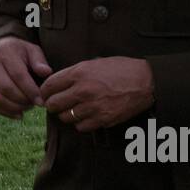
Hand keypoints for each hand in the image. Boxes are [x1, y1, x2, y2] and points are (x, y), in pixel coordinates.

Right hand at [0, 36, 52, 119]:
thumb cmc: (20, 52)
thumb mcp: (32, 51)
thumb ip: (39, 61)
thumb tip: (46, 72)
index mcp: (5, 52)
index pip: (18, 75)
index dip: (30, 90)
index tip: (41, 101)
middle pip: (5, 88)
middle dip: (21, 101)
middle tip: (34, 105)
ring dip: (13, 108)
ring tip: (26, 108)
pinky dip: (5, 112)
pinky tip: (18, 114)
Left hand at [39, 57, 153, 132]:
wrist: (145, 81)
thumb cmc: (121, 69)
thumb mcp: (94, 63)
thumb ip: (75, 73)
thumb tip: (58, 82)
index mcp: (79, 73)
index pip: (49, 86)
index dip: (44, 91)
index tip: (45, 94)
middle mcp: (83, 91)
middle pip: (53, 104)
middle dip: (52, 104)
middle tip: (55, 104)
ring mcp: (92, 107)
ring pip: (66, 117)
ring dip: (66, 114)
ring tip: (71, 109)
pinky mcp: (102, 120)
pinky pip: (81, 127)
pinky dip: (80, 123)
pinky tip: (85, 116)